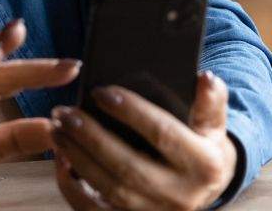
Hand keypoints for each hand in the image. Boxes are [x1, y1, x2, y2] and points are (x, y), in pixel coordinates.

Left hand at [51, 71, 236, 210]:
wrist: (207, 190)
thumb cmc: (204, 146)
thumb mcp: (214, 124)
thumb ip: (211, 100)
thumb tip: (205, 77)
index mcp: (204, 164)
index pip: (163, 134)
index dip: (131, 112)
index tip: (100, 91)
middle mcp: (181, 195)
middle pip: (128, 165)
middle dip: (92, 137)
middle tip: (65, 112)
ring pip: (110, 189)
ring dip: (78, 158)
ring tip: (57, 130)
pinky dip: (74, 190)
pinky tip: (61, 162)